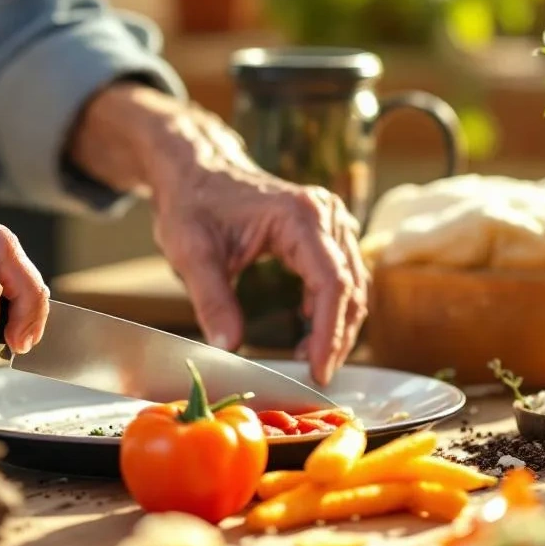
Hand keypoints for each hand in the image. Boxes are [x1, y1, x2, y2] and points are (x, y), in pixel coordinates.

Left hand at [69, 84, 367, 385]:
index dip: (330, 333)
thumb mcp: (192, 253)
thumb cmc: (192, 203)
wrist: (194, 170)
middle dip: (337, 336)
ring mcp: (329, 220)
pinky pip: (341, 274)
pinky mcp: (324, 230)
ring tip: (308, 358)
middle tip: (314, 375)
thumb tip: (229, 347)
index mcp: (300, 216)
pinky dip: (332, 307)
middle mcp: (325, 214)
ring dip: (337, 325)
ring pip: (352, 283)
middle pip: (350, 286)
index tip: (318, 371)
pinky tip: (308, 330)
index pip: (332, 283)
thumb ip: (212, 300)